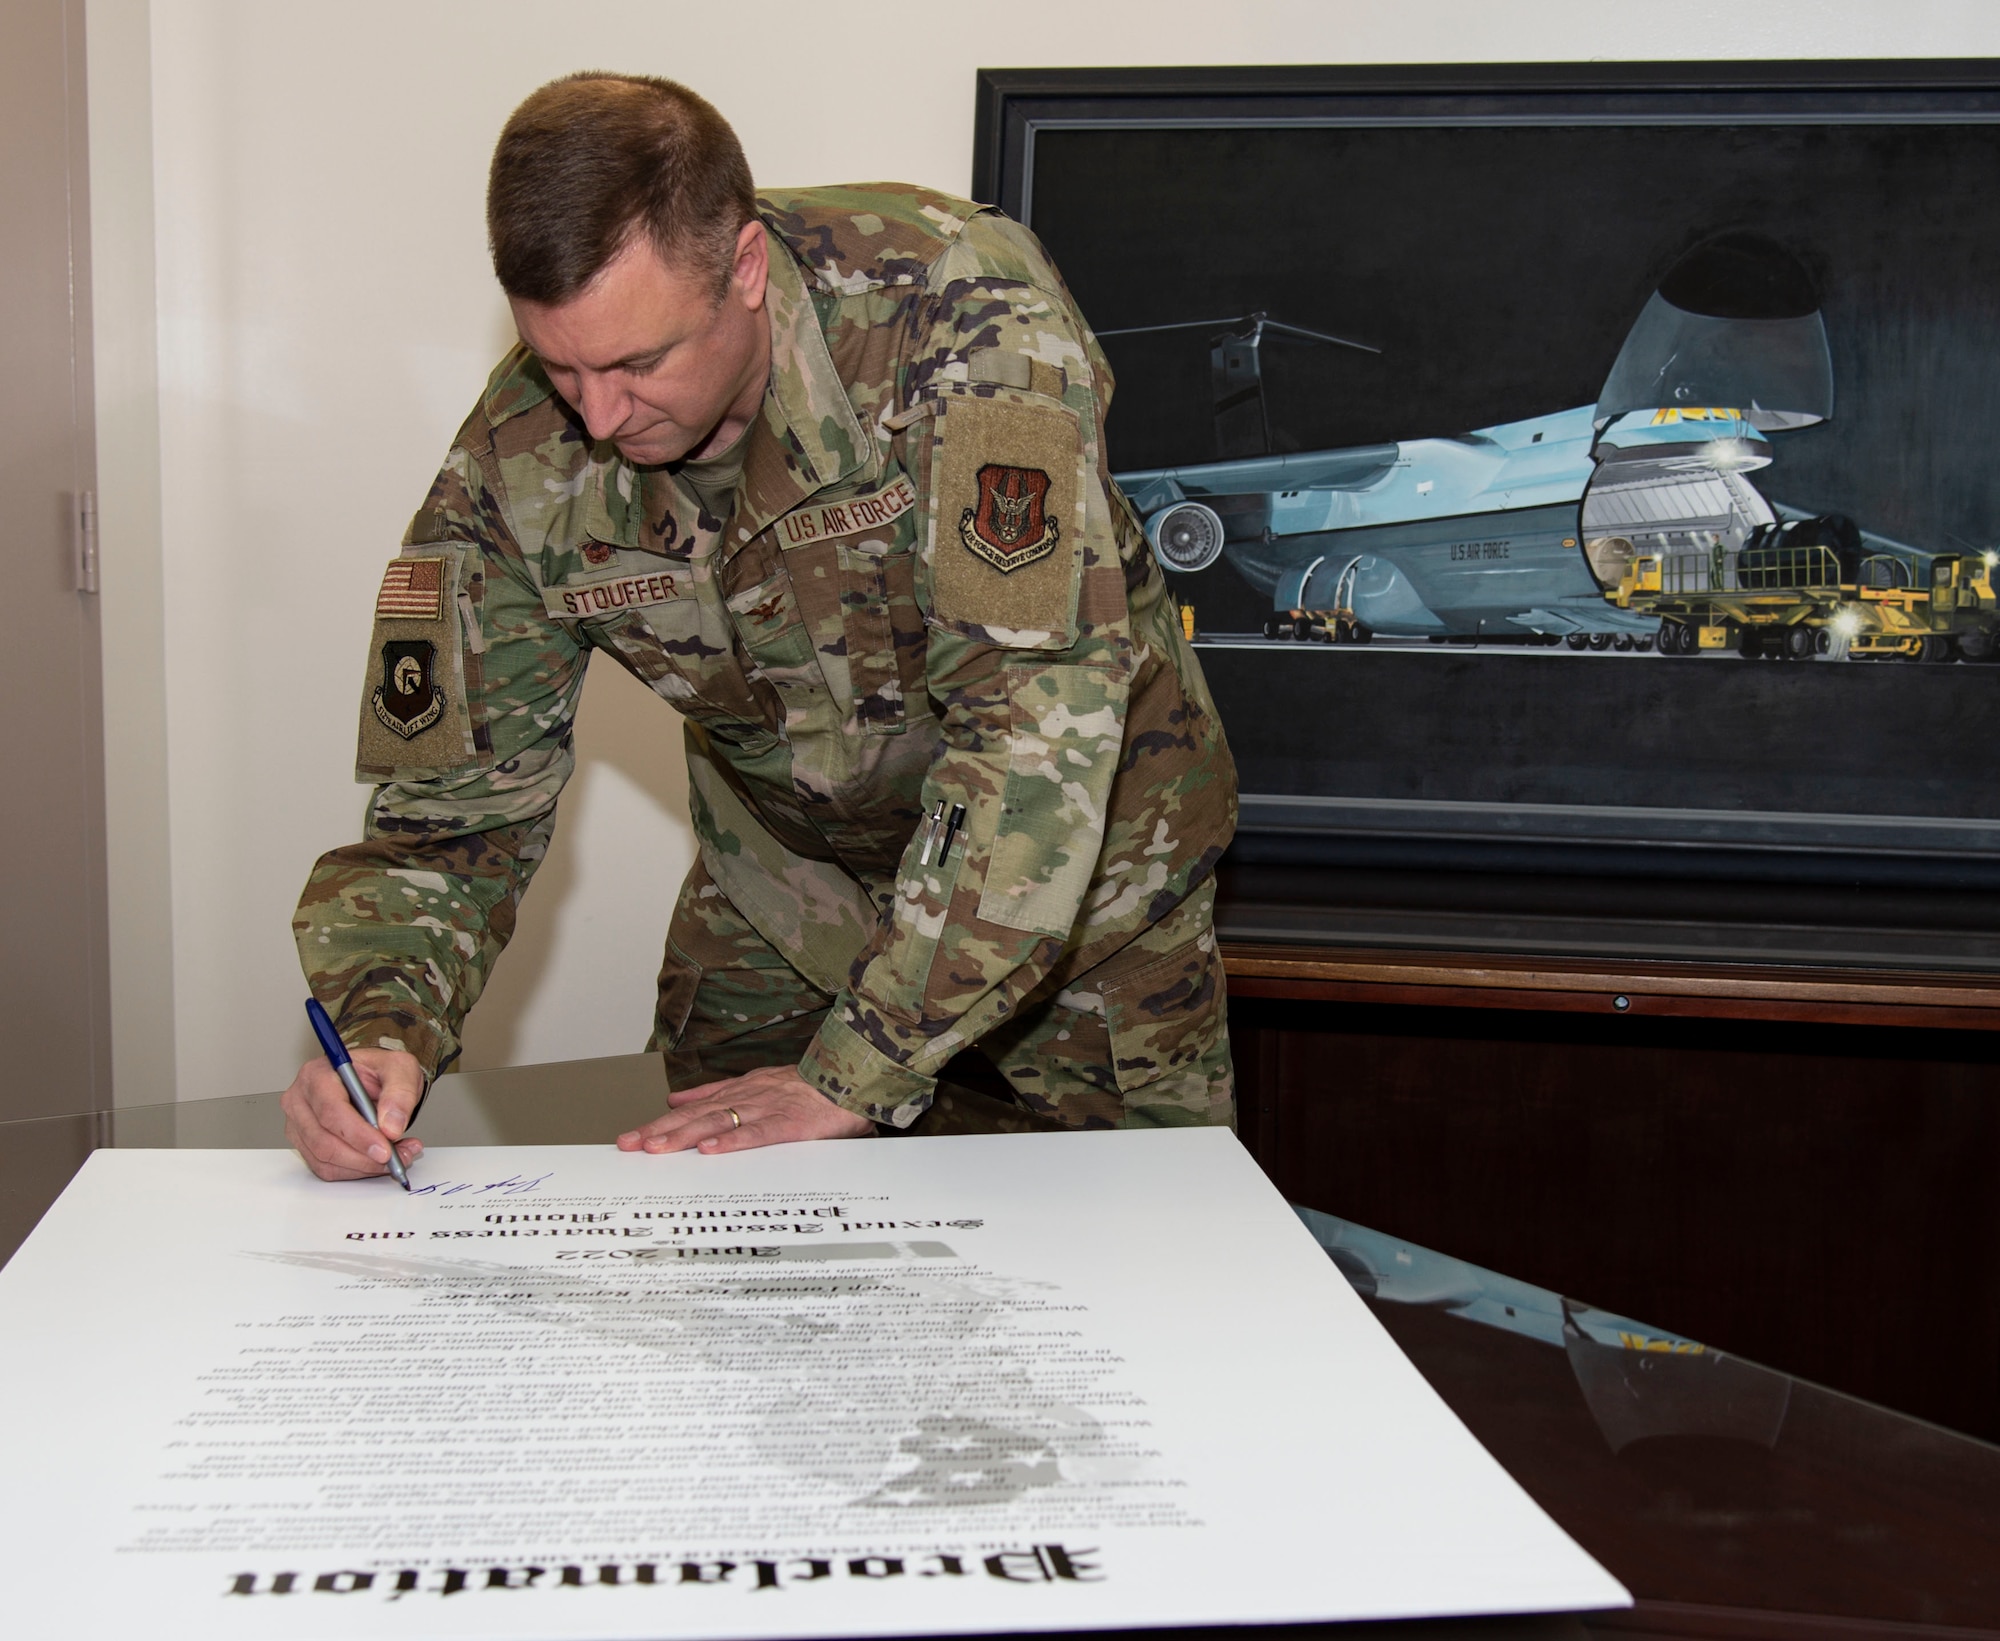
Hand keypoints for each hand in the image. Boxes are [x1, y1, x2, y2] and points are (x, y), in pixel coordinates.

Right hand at [281, 1046, 425, 1180]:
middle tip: (396, 1157)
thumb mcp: (400, 1069)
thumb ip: (400, 1094)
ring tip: (396, 1156)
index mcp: (318, 1074)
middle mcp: (300, 1099)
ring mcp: (299, 1124)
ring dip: (363, 1166)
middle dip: (364, 1157)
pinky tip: (378, 1160)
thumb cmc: (379, 1070)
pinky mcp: (304, 1144)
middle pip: (324, 1141)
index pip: (330, 1111)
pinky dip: (355, 1170)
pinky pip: (326, 1168)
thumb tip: (391, 1127)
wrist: (372, 1079)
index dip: (358, 1135)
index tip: (384, 1149)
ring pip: (325, 1160)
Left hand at [617, 1064, 873, 1154]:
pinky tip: (712, 1149)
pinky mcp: (791, 1122)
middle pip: (696, 1116)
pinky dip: (734, 1140)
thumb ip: (715, 1092)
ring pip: (719, 1122)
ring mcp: (768, 1108)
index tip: (631, 1138)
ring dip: (686, 1135)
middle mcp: (748, 1097)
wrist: (853, 1075)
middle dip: (660, 1131)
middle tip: (630, 1146)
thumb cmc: (810, 1085)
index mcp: (739, 1090)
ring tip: (658, 1149)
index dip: (659, 1124)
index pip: (691, 1109)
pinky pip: (758, 1132)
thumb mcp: (757, 1082)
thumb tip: (675, 1100)